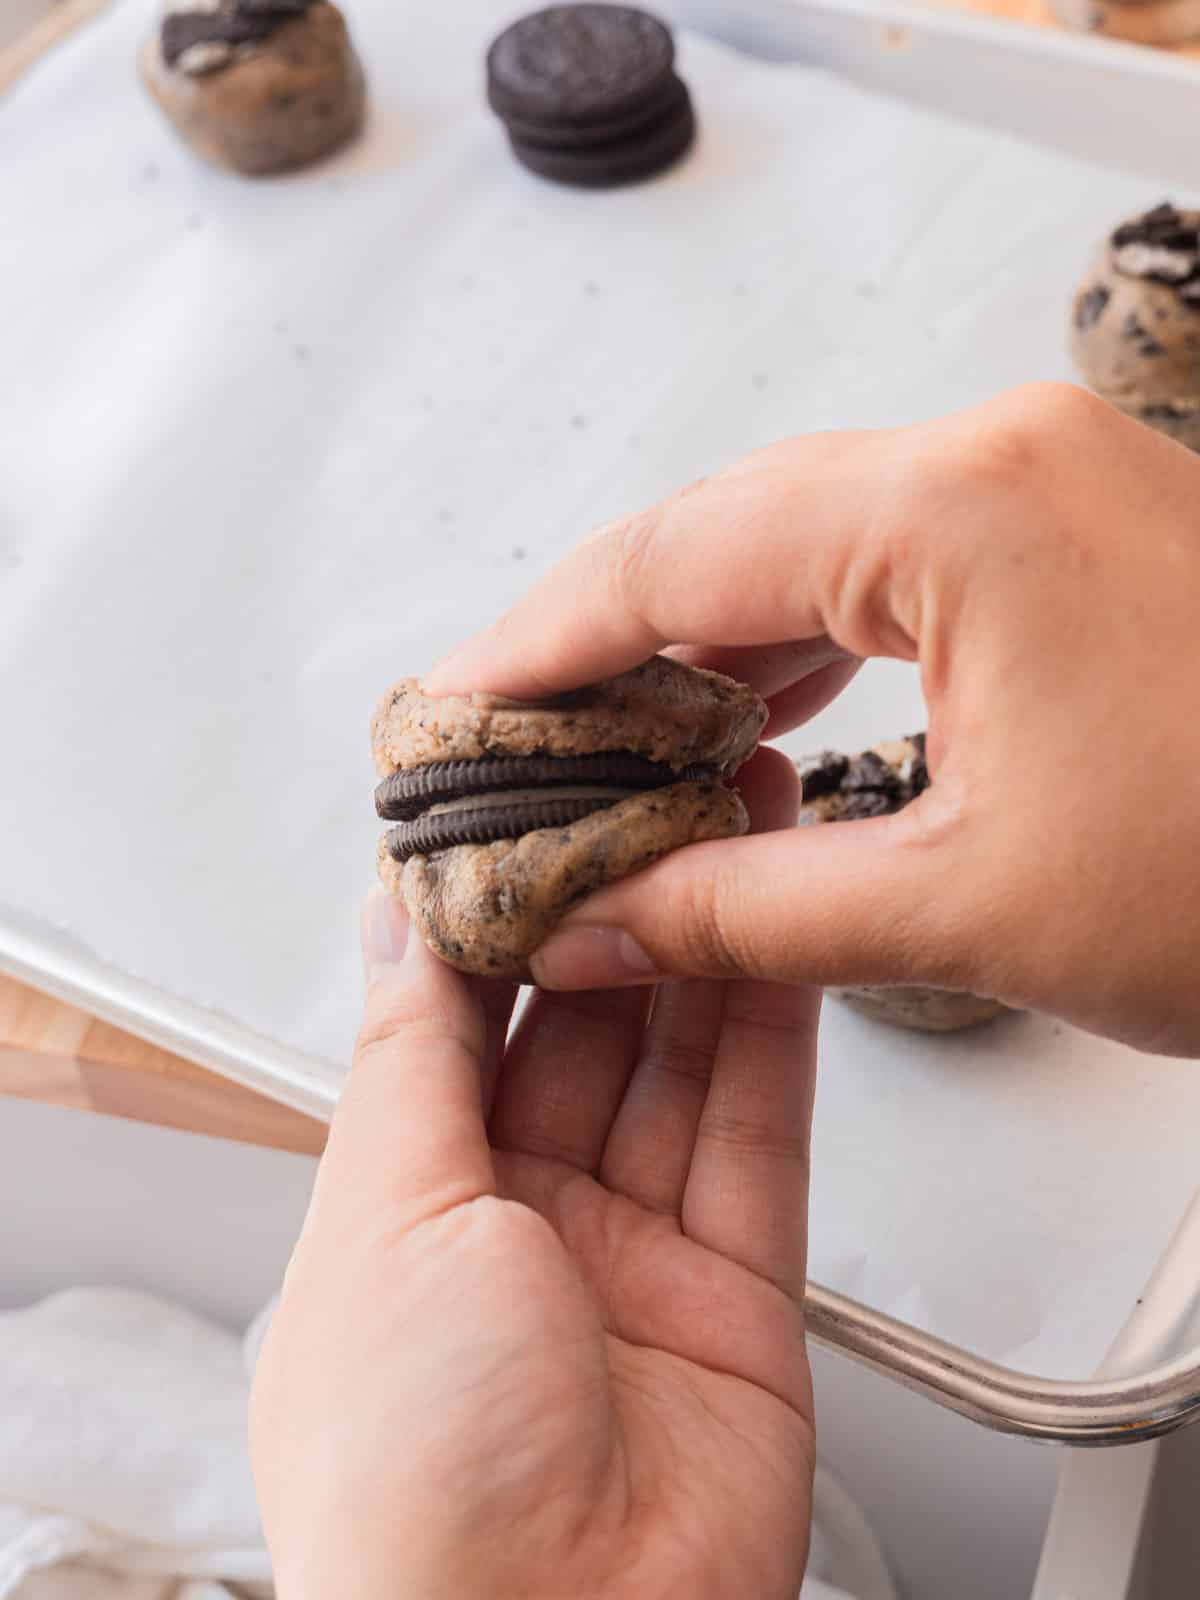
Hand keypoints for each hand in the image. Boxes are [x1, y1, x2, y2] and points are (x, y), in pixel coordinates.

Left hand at [250, 881, 817, 1598]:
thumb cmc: (408, 1483)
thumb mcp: (381, 1222)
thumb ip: (409, 1057)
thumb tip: (388, 921)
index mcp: (402, 1217)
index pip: (451, 1028)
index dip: (492, 916)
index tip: (530, 812)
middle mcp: (516, 1233)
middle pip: (573, 1035)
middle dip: (611, 915)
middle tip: (645, 798)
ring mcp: (630, 1260)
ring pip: (672, 1071)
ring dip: (699, 951)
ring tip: (725, 828)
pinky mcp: (737, 1294)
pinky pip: (754, 1139)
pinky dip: (767, 1034)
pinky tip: (772, 937)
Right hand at [424, 383, 1199, 1055]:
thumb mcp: (964, 906)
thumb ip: (743, 913)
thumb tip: (596, 926)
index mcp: (960, 510)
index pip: (675, 553)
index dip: (538, 641)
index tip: (452, 707)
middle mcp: (997, 458)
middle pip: (724, 524)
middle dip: (599, 635)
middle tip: (505, 734)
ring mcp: (1041, 481)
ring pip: (800, 536)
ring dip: (693, 637)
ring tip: (598, 737)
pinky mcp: (1069, 531)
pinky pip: (883, 558)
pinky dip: (794, 634)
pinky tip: (742, 704)